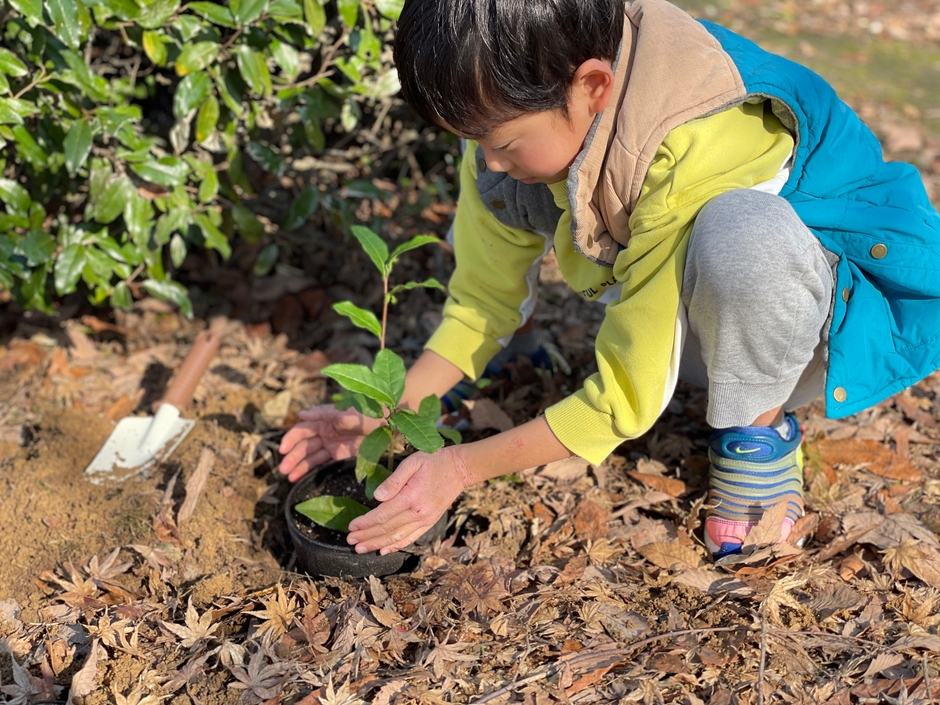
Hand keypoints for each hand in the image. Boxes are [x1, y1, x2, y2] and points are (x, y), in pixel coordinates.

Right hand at [278, 405, 383, 481]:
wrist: (391, 421)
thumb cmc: (368, 412)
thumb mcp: (345, 412)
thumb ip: (323, 414)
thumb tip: (300, 414)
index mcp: (324, 420)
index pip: (301, 431)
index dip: (290, 440)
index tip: (282, 451)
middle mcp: (325, 432)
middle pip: (304, 446)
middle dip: (292, 457)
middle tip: (283, 471)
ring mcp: (333, 443)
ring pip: (311, 456)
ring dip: (299, 466)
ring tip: (289, 479)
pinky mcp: (341, 454)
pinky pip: (322, 463)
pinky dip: (311, 470)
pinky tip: (300, 478)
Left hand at [347, 445, 471, 554]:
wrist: (460, 469)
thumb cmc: (434, 460)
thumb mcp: (412, 462)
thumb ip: (394, 480)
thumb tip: (377, 497)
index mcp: (411, 497)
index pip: (382, 515)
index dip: (365, 523)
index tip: (351, 526)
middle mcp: (418, 513)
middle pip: (387, 529)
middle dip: (366, 536)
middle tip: (350, 541)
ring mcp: (425, 520)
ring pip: (397, 537)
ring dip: (377, 544)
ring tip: (361, 549)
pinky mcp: (429, 522)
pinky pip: (410, 538)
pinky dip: (396, 546)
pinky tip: (384, 550)